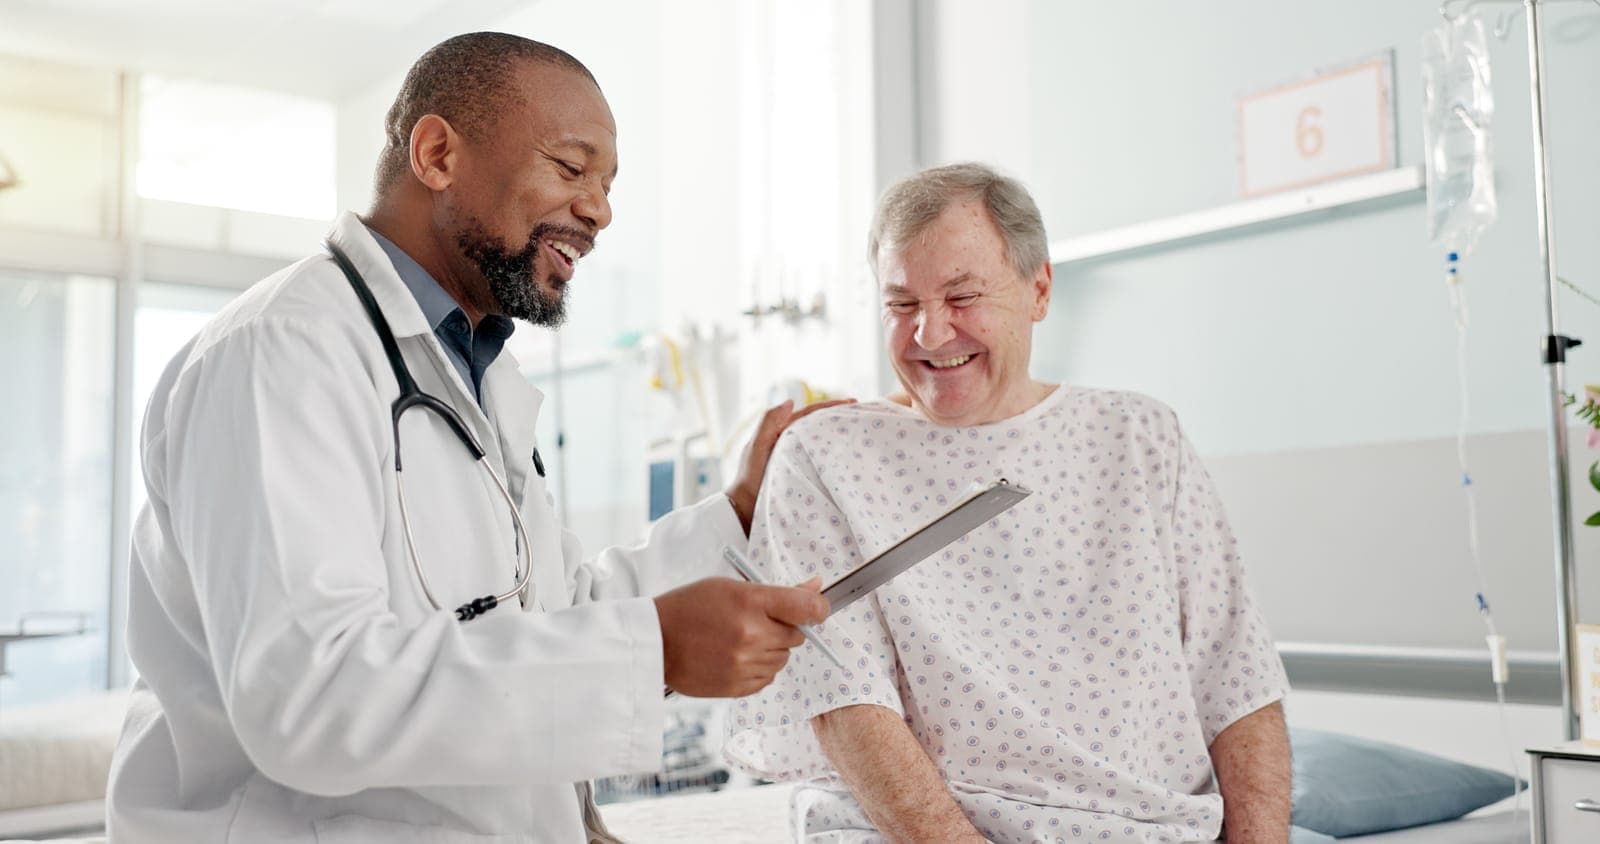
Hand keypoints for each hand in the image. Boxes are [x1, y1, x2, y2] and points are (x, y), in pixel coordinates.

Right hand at [654, 576, 827, 697]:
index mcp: (750, 602)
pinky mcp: (738, 687)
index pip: (808, 608)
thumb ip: (777, 591)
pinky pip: (768, 678)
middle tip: (757, 621)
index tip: (816, 609)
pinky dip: (758, 668)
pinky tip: (734, 657)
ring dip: (771, 649)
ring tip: (740, 640)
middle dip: (784, 628)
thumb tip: (816, 587)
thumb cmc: (691, 607)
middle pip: (797, 636)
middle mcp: (751, 635)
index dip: (818, 607)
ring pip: (783, 659)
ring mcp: (744, 664)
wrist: (655, 642)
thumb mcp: (731, 587)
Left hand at [726, 398, 855, 533]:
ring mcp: (798, 460)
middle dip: (839, 418)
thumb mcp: (757, 447)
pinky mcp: (804, 476)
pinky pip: (822, 462)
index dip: (831, 406)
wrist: (746, 509)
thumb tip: (790, 401)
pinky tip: (848, 459)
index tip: (853, 401)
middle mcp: (791, 443)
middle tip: (862, 413)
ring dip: (838, 436)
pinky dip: (835, 457)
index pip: (810, 414)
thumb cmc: (749, 478)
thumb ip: (769, 422)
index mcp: (782, 432)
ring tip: (860, 432)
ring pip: (821, 443)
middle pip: (819, 425)